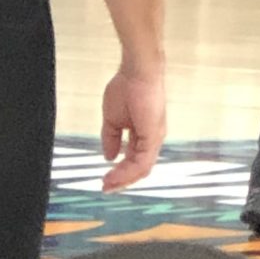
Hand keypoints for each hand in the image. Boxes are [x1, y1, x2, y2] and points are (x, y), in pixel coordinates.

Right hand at [100, 63, 165, 191]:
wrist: (136, 70)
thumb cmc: (126, 87)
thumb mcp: (113, 119)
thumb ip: (112, 138)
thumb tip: (109, 157)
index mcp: (144, 133)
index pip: (134, 160)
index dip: (120, 172)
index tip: (104, 180)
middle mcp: (152, 137)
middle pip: (140, 168)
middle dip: (122, 180)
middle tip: (105, 188)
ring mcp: (155, 136)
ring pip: (142, 169)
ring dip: (123, 180)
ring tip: (107, 184)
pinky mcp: (153, 135)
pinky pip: (143, 161)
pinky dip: (128, 172)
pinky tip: (114, 175)